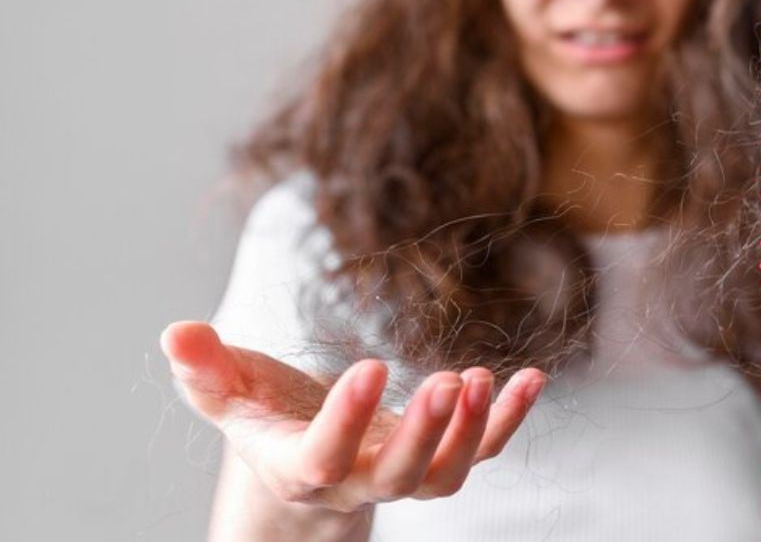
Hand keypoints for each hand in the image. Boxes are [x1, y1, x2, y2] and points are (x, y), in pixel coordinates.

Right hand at [160, 321, 544, 512]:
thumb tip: (174, 333)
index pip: (323, 457)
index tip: (371, 366)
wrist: (304, 455)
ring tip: (485, 379)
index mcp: (300, 467)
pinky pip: (483, 450)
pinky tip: (532, 378)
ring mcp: (403, 475)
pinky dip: (508, 420)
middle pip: (397, 477)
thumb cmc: (264, 417)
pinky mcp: (438, 458)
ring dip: (472, 432)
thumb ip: (205, 370)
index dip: (346, 421)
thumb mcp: (229, 393)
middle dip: (425, 434)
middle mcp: (356, 481)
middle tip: (449, 382)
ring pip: (444, 475)